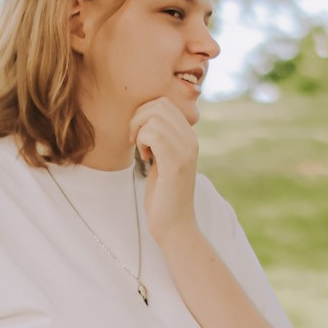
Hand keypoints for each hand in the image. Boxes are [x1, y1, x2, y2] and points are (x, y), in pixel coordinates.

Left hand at [130, 97, 199, 240]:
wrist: (175, 224)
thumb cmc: (164, 194)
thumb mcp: (162, 160)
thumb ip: (159, 139)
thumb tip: (144, 118)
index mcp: (189, 137)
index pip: (165, 103)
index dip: (144, 113)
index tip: (139, 135)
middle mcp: (191, 139)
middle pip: (159, 104)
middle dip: (138, 118)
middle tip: (136, 141)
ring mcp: (186, 150)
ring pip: (154, 116)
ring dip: (138, 131)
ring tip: (142, 150)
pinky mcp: (176, 162)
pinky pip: (152, 133)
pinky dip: (141, 142)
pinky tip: (145, 158)